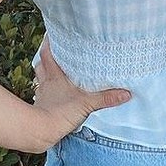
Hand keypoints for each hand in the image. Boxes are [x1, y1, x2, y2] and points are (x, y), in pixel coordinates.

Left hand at [31, 35, 131, 149]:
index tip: (54, 33)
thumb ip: (105, 98)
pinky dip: (45, 89)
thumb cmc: (59, 114)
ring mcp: (42, 93)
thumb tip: (126, 93)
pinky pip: (41, 92)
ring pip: (39, 75)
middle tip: (55, 48)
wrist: (40, 132)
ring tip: (53, 66)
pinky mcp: (39, 106)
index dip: (49, 42)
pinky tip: (52, 92)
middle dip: (47, 54)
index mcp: (54, 75)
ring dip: (44, 70)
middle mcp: (46, 81)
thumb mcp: (86, 104)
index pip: (48, 52)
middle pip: (41, 62)